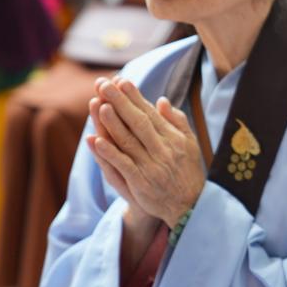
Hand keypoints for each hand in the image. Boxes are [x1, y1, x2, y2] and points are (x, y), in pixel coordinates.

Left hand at [86, 77, 205, 228]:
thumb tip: (161, 100)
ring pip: (128, 141)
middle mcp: (163, 150)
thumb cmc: (188, 171)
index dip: (135, 97)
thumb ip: (177, 121)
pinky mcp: (141, 183)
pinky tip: (96, 140)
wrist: (190, 205)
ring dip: (112, 123)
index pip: (150, 114)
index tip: (122, 81)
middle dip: (120, 102)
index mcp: (173, 139)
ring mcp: (151, 166)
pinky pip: (122, 165)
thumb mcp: (189, 144)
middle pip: (137, 123)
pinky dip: (109, 153)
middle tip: (104, 85)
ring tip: (99, 104)